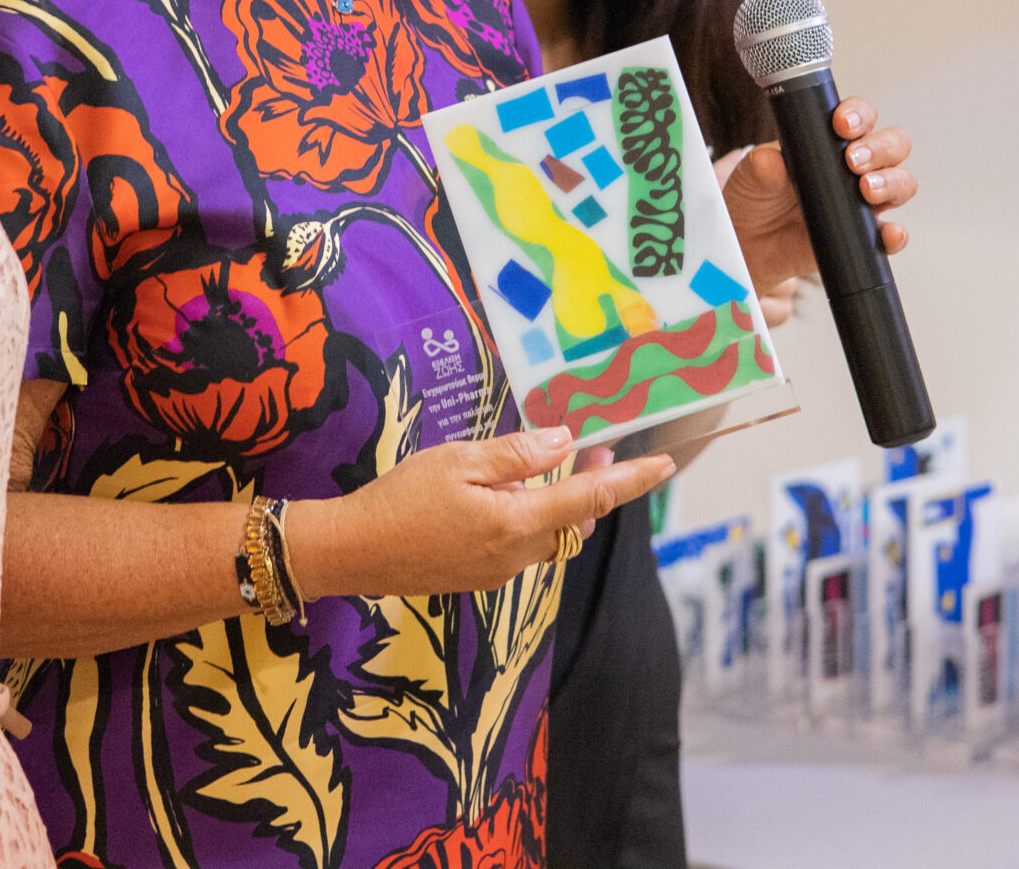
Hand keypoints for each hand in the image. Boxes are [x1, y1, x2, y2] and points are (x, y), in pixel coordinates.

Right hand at [294, 426, 672, 597]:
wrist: (353, 552)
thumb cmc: (400, 499)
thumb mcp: (459, 461)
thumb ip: (518, 454)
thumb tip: (565, 442)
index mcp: (518, 523)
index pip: (591, 498)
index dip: (632, 480)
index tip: (665, 464)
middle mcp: (518, 555)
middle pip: (575, 519)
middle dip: (593, 485)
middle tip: (595, 448)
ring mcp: (500, 572)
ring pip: (549, 534)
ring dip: (560, 502)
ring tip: (550, 463)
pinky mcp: (481, 577)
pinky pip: (523, 545)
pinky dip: (530, 518)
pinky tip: (506, 493)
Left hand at [724, 95, 915, 296]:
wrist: (748, 244)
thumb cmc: (755, 198)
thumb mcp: (750, 176)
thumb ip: (761, 166)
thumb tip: (771, 161)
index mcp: (831, 140)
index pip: (860, 117)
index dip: (859, 115)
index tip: (842, 123)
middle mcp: (856, 166)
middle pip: (893, 145)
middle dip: (880, 148)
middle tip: (853, 160)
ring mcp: (864, 200)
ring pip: (901, 183)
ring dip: (891, 182)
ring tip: (865, 189)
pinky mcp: (864, 235)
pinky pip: (891, 234)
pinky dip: (896, 234)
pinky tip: (890, 233)